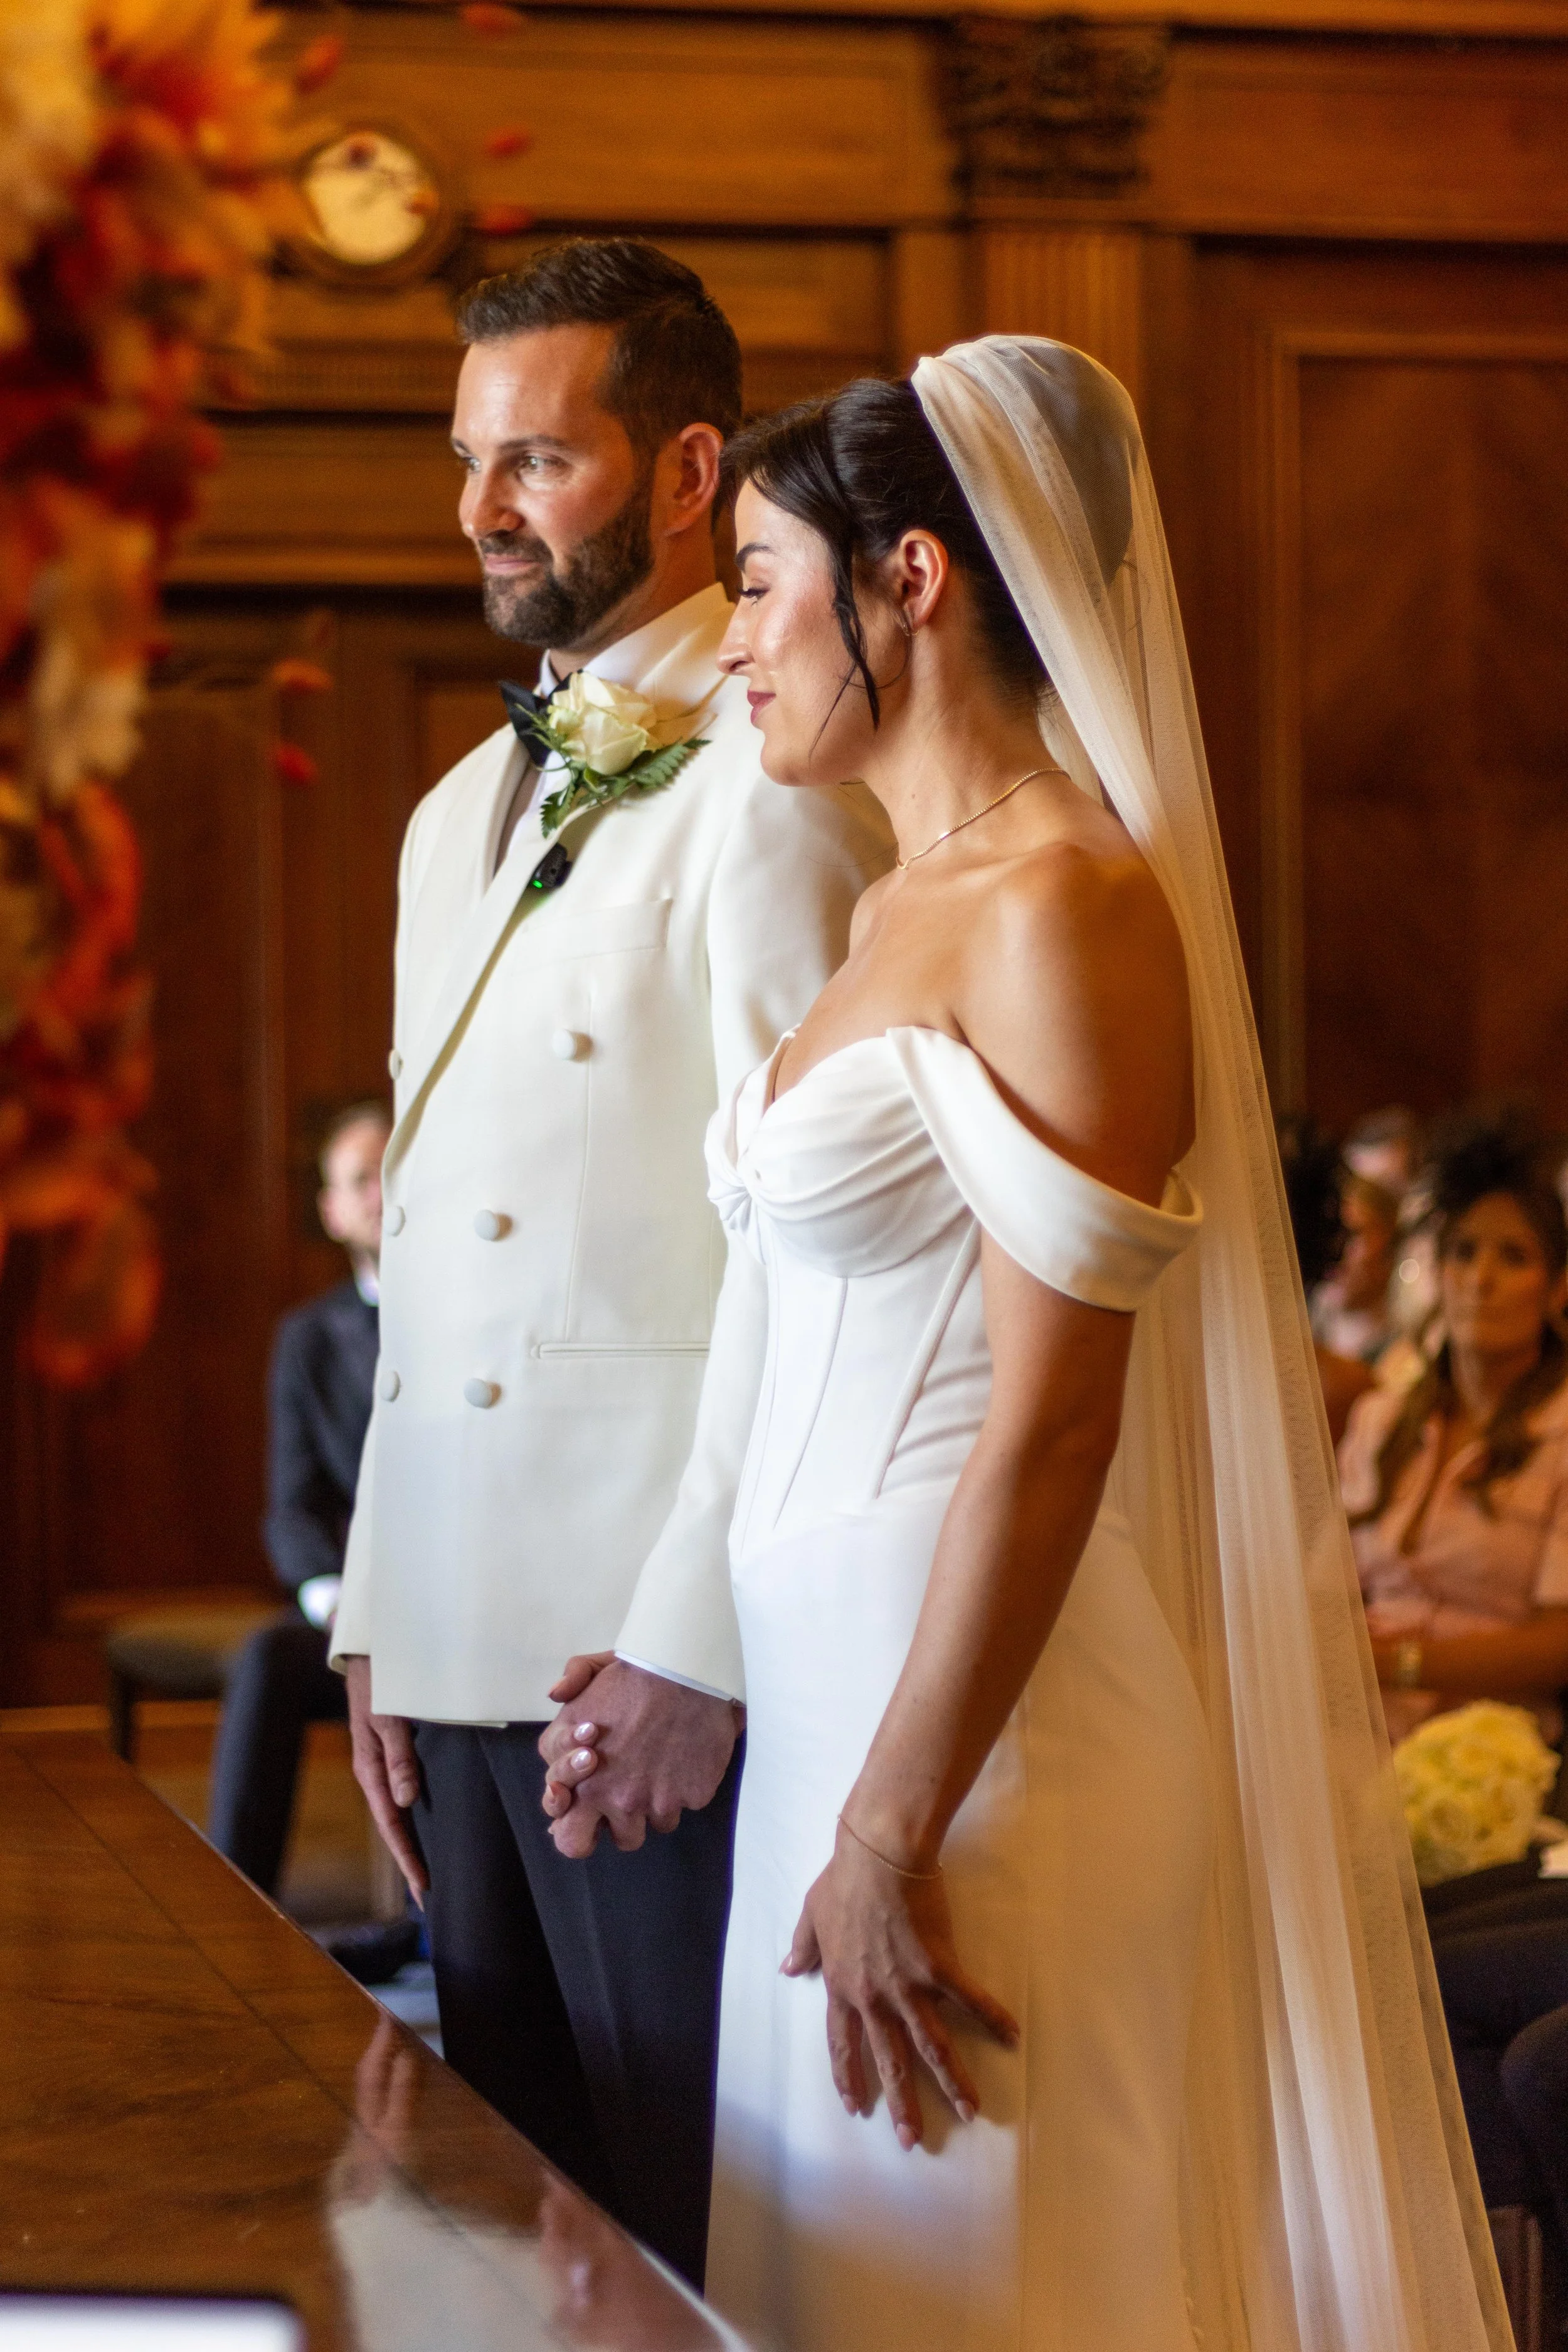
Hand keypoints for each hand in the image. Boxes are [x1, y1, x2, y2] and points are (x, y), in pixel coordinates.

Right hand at [345, 1654, 427, 1902]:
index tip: (423, 1887)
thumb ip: (399, 1756)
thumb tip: (407, 1800)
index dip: (407, 1857)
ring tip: (426, 1874)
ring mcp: (383, 1765)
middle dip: (409, 1862)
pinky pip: (402, 1793)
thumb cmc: (381, 1682)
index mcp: (370, 1770)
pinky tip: (426, 1827)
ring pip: (398, 1814)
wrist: (370, 1652)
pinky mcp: (392, 1754)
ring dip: (411, 1843)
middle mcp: (376, 1773)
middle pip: (394, 1826)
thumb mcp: (388, 1717)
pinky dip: (412, 1817)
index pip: (391, 1824)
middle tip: (428, 1898)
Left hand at [538, 1655, 740, 1858]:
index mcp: (575, 1768)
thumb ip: (572, 1680)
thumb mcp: (594, 1668)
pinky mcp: (687, 1799)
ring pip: (642, 1830)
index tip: (589, 1783)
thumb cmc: (641, 1671)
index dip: (572, 1802)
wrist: (690, 1672)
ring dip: (647, 1807)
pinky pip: (681, 1808)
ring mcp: (649, 1802)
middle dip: (590, 1833)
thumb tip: (555, 1693)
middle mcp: (606, 1793)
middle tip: (611, 1810)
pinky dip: (683, 1789)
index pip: (557, 1811)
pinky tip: (684, 1758)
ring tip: (658, 1769)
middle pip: (578, 1844)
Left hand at [784, 1822, 1017, 2149]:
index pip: (843, 2045)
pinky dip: (992, 2020)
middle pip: (889, 2060)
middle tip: (913, 2139)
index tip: (856, 2107)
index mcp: (842, 1987)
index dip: (849, 2077)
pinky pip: (970, 2000)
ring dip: (951, 2082)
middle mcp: (874, 1997)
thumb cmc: (843, 1880)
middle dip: (902, 2102)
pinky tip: (1012, 2038)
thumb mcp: (812, 1914)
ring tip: (969, 2110)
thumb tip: (788, 1969)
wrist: (877, 1855)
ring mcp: (908, 1986)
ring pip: (931, 2046)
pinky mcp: (939, 1967)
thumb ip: (803, 1946)